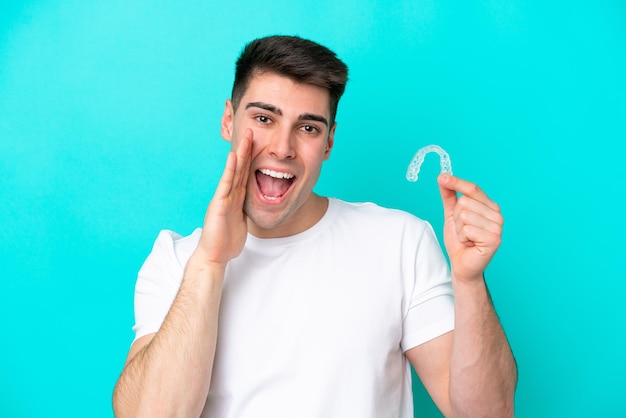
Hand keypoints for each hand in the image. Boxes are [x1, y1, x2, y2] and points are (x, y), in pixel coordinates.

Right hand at [195, 129, 252, 266]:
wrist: (214, 256)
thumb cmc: (226, 242)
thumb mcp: (242, 222)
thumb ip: (246, 211)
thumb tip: (257, 207)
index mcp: (236, 198)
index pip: (245, 174)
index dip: (251, 159)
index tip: (258, 144)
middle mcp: (229, 194)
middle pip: (240, 168)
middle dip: (246, 150)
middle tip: (252, 131)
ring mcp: (223, 197)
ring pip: (234, 172)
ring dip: (240, 154)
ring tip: (246, 137)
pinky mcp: (218, 204)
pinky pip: (226, 184)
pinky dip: (230, 170)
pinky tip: (234, 157)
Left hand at [437, 174, 502, 282]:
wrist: (462, 264)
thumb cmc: (459, 241)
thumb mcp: (451, 215)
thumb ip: (449, 196)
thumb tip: (443, 176)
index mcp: (489, 206)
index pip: (473, 189)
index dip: (456, 182)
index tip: (442, 177)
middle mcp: (497, 215)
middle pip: (465, 202)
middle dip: (456, 218)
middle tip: (462, 230)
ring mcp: (497, 227)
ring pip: (464, 215)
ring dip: (459, 229)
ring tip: (466, 238)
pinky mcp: (494, 239)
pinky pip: (467, 229)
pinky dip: (462, 238)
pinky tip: (470, 244)